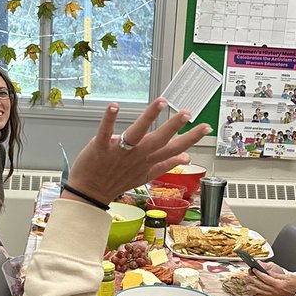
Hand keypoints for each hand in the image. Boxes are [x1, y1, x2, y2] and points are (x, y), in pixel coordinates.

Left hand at [64, 100, 209, 205]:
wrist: (90, 192)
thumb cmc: (117, 181)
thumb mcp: (145, 176)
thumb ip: (166, 165)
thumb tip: (186, 158)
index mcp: (149, 160)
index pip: (174, 149)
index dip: (191, 138)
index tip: (205, 127)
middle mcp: (137, 155)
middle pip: (159, 140)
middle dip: (173, 126)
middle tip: (186, 113)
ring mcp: (119, 151)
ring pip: (137, 133)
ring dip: (148, 118)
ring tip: (160, 103)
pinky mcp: (101, 147)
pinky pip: (105, 132)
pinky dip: (109, 120)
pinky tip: (114, 106)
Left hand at [245, 263, 295, 295]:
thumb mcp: (288, 276)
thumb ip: (277, 275)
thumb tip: (268, 272)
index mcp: (278, 284)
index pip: (265, 278)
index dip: (258, 273)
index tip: (254, 269)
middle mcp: (275, 290)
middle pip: (261, 285)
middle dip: (254, 280)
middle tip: (248, 276)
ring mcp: (275, 294)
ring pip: (262, 292)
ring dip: (254, 289)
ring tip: (248, 286)